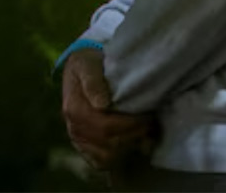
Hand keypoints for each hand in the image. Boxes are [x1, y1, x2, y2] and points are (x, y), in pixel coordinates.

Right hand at [60, 49, 158, 170]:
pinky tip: (132, 143)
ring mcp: (78, 140)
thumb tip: (101, 103)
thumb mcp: (87, 63)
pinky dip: (119, 158)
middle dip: (134, 135)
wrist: (82, 69)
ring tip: (145, 134)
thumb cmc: (88, 63)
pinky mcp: (84, 147)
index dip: (130, 125)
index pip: (105, 127)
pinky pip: (101, 163)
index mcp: (74, 108)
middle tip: (151, 124)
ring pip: (106, 158)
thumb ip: (93, 80)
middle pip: (108, 143)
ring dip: (129, 147)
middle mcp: (74, 128)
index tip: (148, 116)